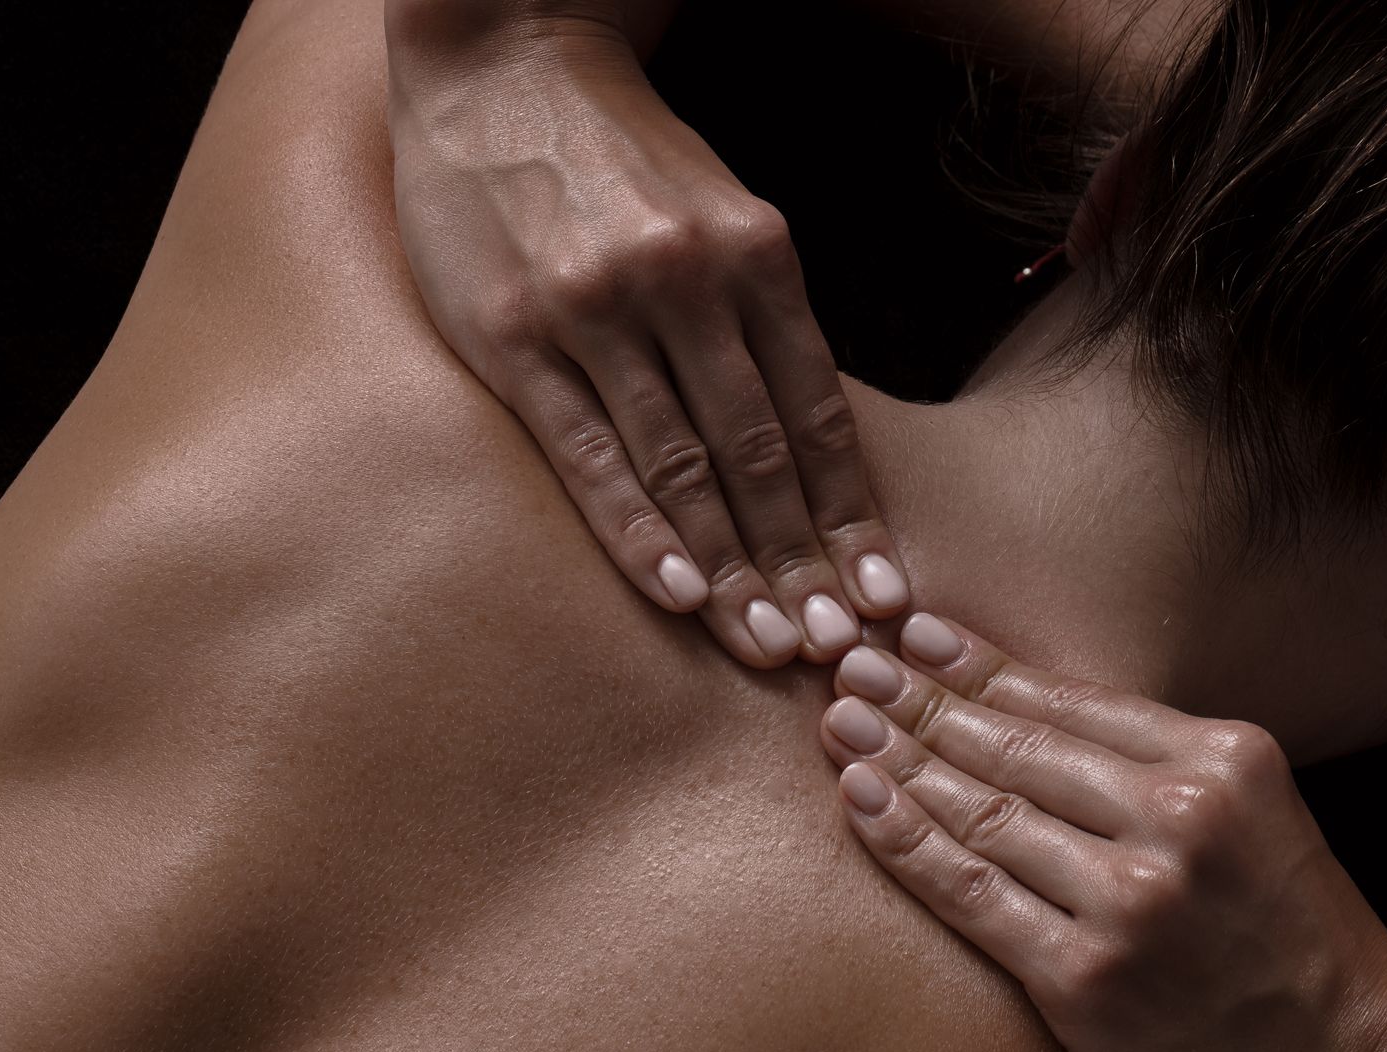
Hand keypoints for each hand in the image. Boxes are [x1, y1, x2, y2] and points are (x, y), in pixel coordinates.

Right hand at [385, 12, 910, 666]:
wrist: (503, 67)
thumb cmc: (622, 157)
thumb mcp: (721, 210)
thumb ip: (759, 313)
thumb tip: (804, 439)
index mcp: (754, 251)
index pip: (816, 412)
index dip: (852, 514)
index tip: (883, 592)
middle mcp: (685, 282)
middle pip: (759, 452)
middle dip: (803, 561)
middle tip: (839, 650)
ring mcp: (598, 310)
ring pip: (681, 464)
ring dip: (733, 567)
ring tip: (770, 644)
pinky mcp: (517, 337)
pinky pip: (589, 452)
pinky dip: (637, 528)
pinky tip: (677, 590)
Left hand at [817, 614, 1386, 1051]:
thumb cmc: (1301, 951)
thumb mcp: (1258, 822)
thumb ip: (1159, 767)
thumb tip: (1027, 711)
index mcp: (1224, 761)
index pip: (1069, 696)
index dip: (976, 662)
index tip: (910, 633)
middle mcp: (1177, 816)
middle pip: (1013, 742)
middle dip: (918, 699)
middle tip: (849, 665)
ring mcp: (1129, 899)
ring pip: (981, 809)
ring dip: (896, 758)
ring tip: (839, 723)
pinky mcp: (1085, 978)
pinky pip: (971, 891)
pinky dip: (906, 841)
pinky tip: (863, 800)